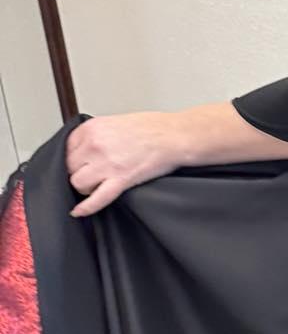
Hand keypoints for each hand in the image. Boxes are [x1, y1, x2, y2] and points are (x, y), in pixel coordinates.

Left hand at [66, 112, 188, 217]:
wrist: (175, 136)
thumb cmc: (153, 127)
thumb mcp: (116, 121)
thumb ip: (97, 134)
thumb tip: (86, 148)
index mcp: (92, 128)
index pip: (66, 149)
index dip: (74, 158)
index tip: (81, 163)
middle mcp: (95, 144)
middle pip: (69, 167)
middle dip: (79, 172)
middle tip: (92, 174)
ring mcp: (107, 163)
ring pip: (78, 183)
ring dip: (85, 187)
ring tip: (96, 185)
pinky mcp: (121, 180)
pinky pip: (97, 198)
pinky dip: (86, 207)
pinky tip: (79, 212)